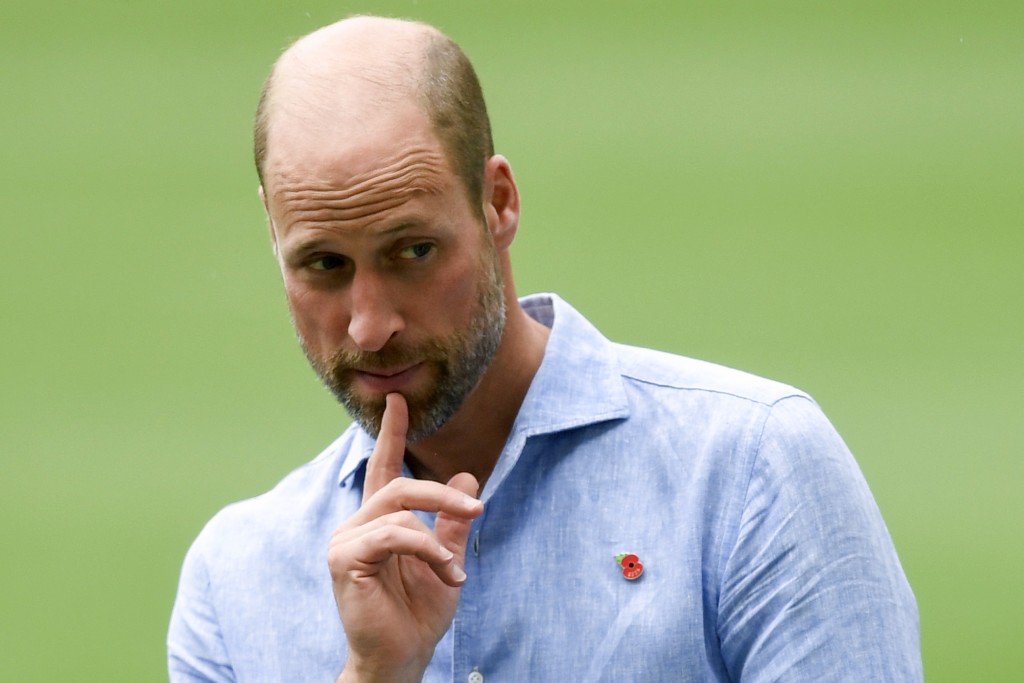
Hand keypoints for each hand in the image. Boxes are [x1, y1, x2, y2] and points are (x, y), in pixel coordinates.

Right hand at [329, 393, 482, 682]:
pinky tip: (445, 574)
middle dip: (441, 494)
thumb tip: (468, 478)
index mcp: (377, 523)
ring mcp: (345, 541)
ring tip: (456, 572)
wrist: (401, 659)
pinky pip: (394, 534)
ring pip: (399, 508)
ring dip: (438, 537)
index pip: (382, 469)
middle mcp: (356, 526)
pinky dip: (426, 550)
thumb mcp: (445, 560)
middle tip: (475, 510)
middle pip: (398, 485)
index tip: (398, 400)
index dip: (390, 434)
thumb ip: (451, 523)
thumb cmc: (417, 615)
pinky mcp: (344, 559)